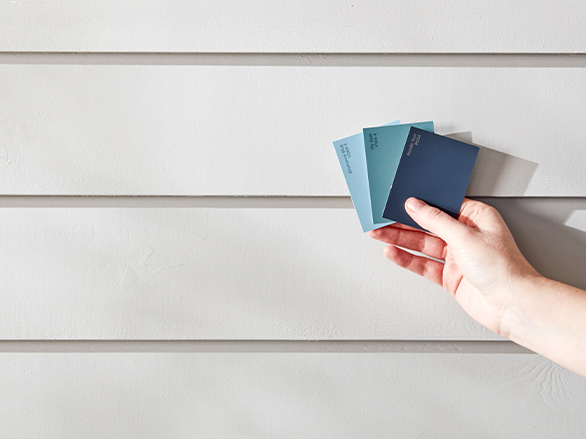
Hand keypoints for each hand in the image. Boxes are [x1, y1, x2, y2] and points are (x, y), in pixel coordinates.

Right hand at [368, 198, 539, 335]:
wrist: (512, 305)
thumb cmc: (504, 269)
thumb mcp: (465, 236)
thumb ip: (436, 220)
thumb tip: (416, 205)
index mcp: (476, 218)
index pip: (441, 205)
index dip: (420, 202)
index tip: (399, 198)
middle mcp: (466, 236)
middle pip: (428, 225)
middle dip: (403, 222)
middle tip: (381, 217)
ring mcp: (457, 257)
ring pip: (422, 244)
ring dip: (400, 240)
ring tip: (378, 233)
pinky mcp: (450, 276)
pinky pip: (423, 264)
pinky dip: (407, 259)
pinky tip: (393, 252)